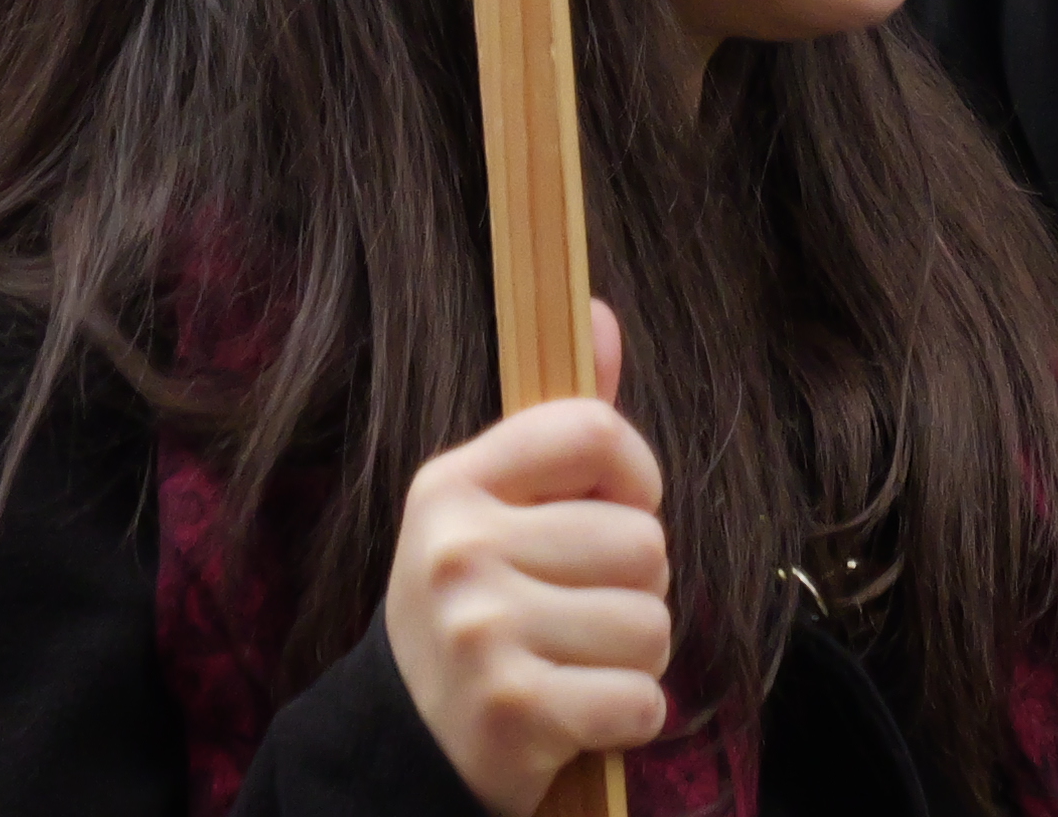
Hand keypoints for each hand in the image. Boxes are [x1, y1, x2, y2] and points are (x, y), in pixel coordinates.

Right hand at [386, 300, 672, 814]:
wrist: (407, 743)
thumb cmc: (475, 611)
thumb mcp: (494, 510)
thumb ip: (560, 427)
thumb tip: (602, 315)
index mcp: (455, 483)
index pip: (594, 431)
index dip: (635, 477)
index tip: (619, 512)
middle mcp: (458, 549)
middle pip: (641, 542)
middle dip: (636, 589)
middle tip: (581, 614)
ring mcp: (481, 632)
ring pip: (651, 625)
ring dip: (636, 658)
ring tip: (577, 663)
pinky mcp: (512, 711)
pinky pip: (641, 700)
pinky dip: (631, 717)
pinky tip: (582, 716)